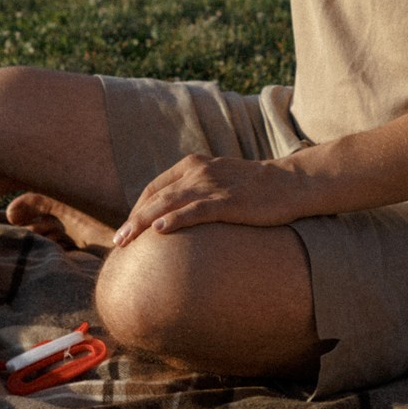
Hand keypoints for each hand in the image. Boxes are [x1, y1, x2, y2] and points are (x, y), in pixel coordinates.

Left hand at [111, 153, 310, 246]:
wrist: (290, 182)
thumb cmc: (254, 187)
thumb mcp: (218, 182)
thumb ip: (195, 193)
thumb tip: (174, 218)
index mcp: (192, 165)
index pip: (155, 188)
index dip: (137, 210)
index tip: (126, 231)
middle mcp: (198, 172)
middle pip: (156, 197)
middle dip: (134, 220)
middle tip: (117, 242)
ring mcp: (213, 185)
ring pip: (169, 203)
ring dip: (144, 222)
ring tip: (126, 240)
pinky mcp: (228, 201)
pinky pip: (196, 210)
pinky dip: (175, 218)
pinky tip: (160, 230)